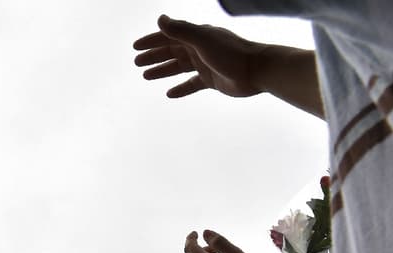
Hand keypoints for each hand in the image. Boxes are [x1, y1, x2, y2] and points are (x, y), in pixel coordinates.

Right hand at [134, 15, 266, 98]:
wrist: (256, 70)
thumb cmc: (230, 53)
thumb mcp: (202, 40)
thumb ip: (180, 30)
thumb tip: (160, 19)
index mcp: (197, 36)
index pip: (169, 36)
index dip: (152, 41)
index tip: (136, 47)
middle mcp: (200, 49)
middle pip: (171, 52)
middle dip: (154, 56)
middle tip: (137, 63)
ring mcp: (205, 65)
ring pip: (178, 67)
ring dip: (163, 70)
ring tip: (146, 76)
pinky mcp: (211, 80)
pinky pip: (191, 84)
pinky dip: (180, 88)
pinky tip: (169, 93)